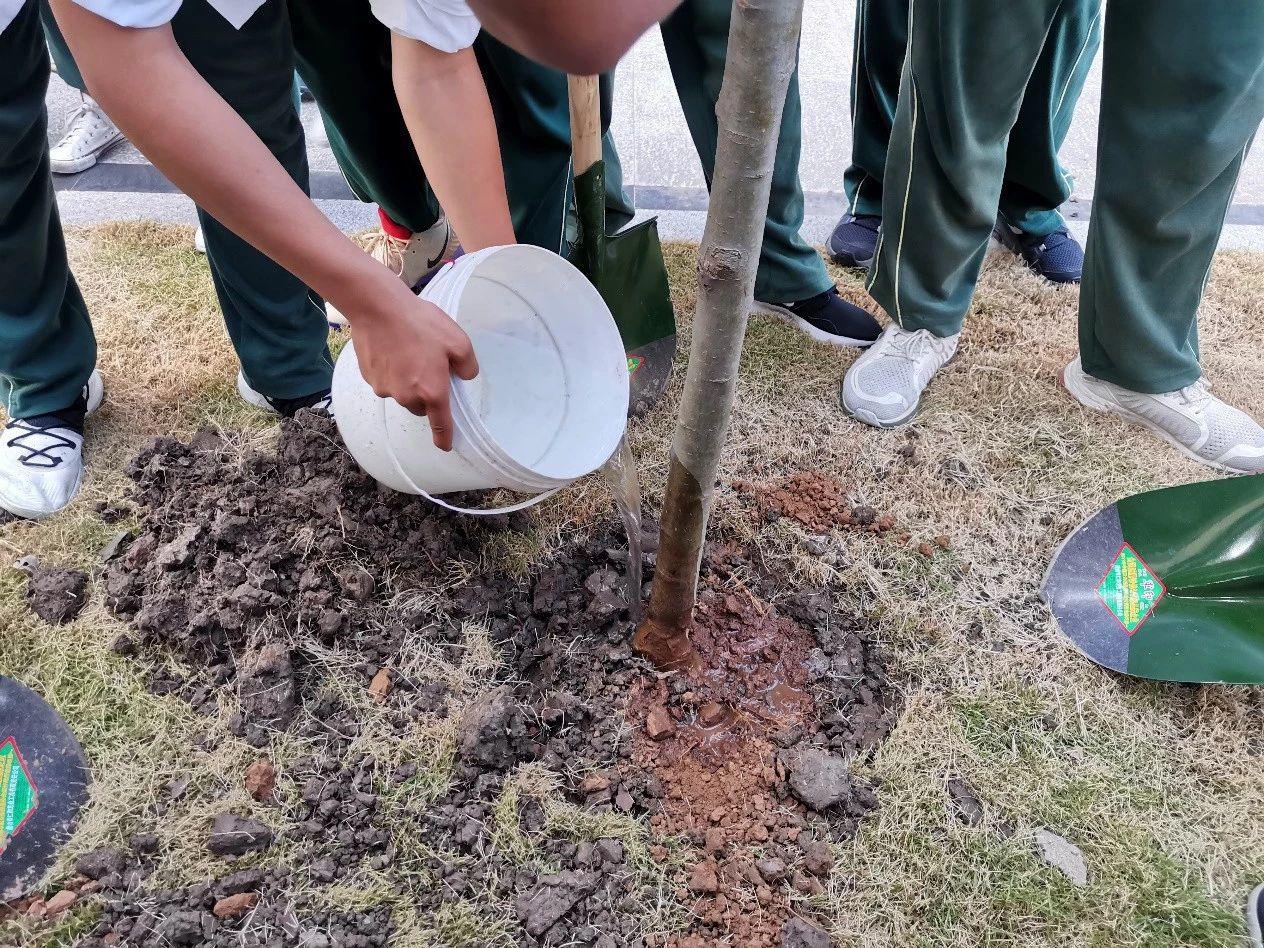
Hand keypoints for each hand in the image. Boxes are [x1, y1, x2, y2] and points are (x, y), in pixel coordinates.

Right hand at [349, 283, 478, 450]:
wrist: (377, 307)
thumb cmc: (421, 323)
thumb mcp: (458, 341)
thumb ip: (468, 365)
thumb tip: (464, 377)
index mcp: (432, 391)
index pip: (440, 423)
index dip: (444, 437)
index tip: (445, 445)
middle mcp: (407, 396)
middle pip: (420, 406)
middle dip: (426, 393)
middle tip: (429, 365)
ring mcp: (385, 389)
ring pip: (402, 393)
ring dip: (407, 381)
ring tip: (409, 351)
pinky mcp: (369, 378)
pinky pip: (385, 381)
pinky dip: (391, 371)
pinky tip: (393, 348)